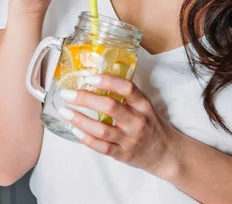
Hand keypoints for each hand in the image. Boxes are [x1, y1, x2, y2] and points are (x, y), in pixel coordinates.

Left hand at [58, 74, 179, 179]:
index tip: (89, 77)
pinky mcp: (123, 155)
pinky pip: (102, 147)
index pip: (127, 88)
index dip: (108, 81)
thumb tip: (98, 80)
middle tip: (68, 93)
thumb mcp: (145, 106)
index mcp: (143, 104)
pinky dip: (86, 138)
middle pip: (110, 107)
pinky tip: (74, 129)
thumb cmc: (151, 124)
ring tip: (65, 111)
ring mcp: (130, 139)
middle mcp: (137, 121)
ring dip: (80, 119)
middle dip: (86, 98)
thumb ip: (127, 95)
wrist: (166, 153)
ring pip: (102, 129)